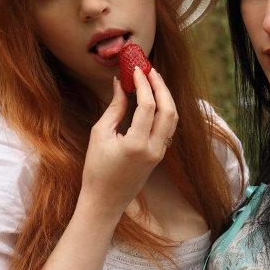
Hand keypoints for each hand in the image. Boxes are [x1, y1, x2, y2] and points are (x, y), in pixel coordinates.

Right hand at [79, 67, 177, 217]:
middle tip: (149, 70)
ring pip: (173, 118)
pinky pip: (169, 127)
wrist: (105, 200)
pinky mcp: (160, 155)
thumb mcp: (100, 134)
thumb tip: (121, 83)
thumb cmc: (96, 169)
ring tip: (153, 79)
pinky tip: (154, 98)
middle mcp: (153, 149)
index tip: (136, 69)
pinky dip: (165, 109)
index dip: (143, 83)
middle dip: (161, 86)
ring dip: (166, 96)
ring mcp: (160, 153)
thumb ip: (114, 108)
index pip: (148, 106)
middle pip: (168, 110)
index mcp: (136, 144)